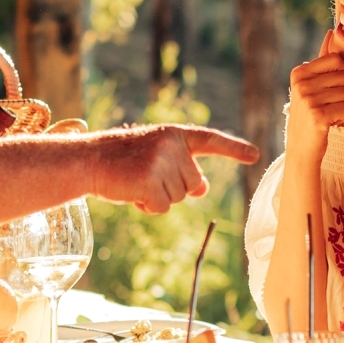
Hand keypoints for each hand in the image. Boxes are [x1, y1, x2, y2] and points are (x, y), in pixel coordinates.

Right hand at [89, 124, 259, 212]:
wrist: (88, 160)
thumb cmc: (121, 160)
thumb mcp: (156, 157)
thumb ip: (181, 167)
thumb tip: (203, 189)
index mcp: (175, 134)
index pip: (210, 140)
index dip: (233, 149)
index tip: (255, 155)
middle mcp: (172, 145)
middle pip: (194, 184)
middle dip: (174, 188)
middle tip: (146, 177)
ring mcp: (161, 162)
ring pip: (179, 198)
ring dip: (159, 197)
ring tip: (136, 182)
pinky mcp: (150, 181)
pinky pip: (162, 208)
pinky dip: (148, 207)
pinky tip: (132, 192)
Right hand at [286, 31, 343, 142]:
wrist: (301, 148)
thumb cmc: (310, 113)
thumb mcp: (312, 84)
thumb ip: (322, 59)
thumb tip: (331, 33)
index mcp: (299, 72)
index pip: (337, 60)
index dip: (341, 75)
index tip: (329, 90)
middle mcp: (300, 84)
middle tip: (328, 104)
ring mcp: (307, 100)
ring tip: (328, 113)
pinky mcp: (317, 116)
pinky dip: (342, 116)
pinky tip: (329, 122)